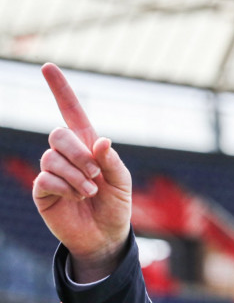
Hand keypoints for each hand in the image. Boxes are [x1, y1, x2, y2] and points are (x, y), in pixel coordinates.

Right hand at [33, 63, 131, 282]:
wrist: (106, 236)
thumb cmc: (116, 206)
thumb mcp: (123, 182)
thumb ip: (112, 161)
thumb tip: (101, 141)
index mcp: (88, 146)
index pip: (71, 112)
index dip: (60, 90)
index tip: (48, 66)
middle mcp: (67, 155)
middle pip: (58, 134)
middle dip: (80, 153)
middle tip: (95, 174)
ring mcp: (52, 172)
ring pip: (51, 156)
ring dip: (76, 174)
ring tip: (90, 191)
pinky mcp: (42, 190)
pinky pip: (46, 177)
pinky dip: (65, 186)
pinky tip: (76, 197)